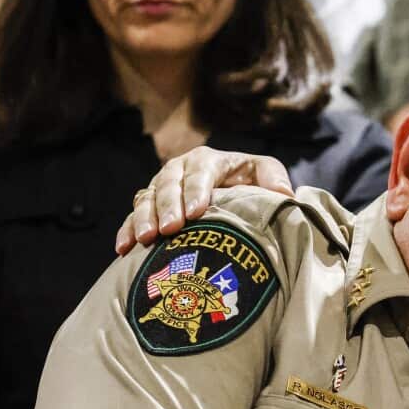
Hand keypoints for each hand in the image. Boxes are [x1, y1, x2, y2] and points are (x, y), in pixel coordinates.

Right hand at [116, 146, 293, 255]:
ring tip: (146, 239)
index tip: (196, 212)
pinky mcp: (150, 206)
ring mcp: (161, 188)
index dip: (196, 190)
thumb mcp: (266, 173)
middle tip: (169, 229)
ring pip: (147, 198)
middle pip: (168, 184)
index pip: (200, 172)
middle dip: (168, 206)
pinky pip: (133, 216)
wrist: (233, 191)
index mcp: (208, 160)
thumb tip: (284, 194)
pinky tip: (124, 248)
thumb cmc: (251, 182)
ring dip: (144, 218)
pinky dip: (127, 230)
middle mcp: (179, 170)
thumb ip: (274, 178)